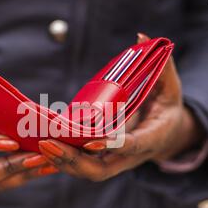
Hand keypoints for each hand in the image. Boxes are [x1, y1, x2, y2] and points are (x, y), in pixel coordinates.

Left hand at [37, 33, 204, 181]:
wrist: (165, 135)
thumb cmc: (165, 108)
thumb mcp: (170, 87)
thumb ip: (161, 65)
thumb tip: (141, 36)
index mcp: (151, 138)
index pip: (132, 146)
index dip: (114, 145)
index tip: (94, 141)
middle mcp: (129, 157)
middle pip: (100, 169)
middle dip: (73, 160)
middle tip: (48, 143)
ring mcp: (113, 161)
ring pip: (85, 170)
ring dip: (61, 161)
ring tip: (38, 145)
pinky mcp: (100, 159)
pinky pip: (79, 164)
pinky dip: (59, 160)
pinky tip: (39, 150)